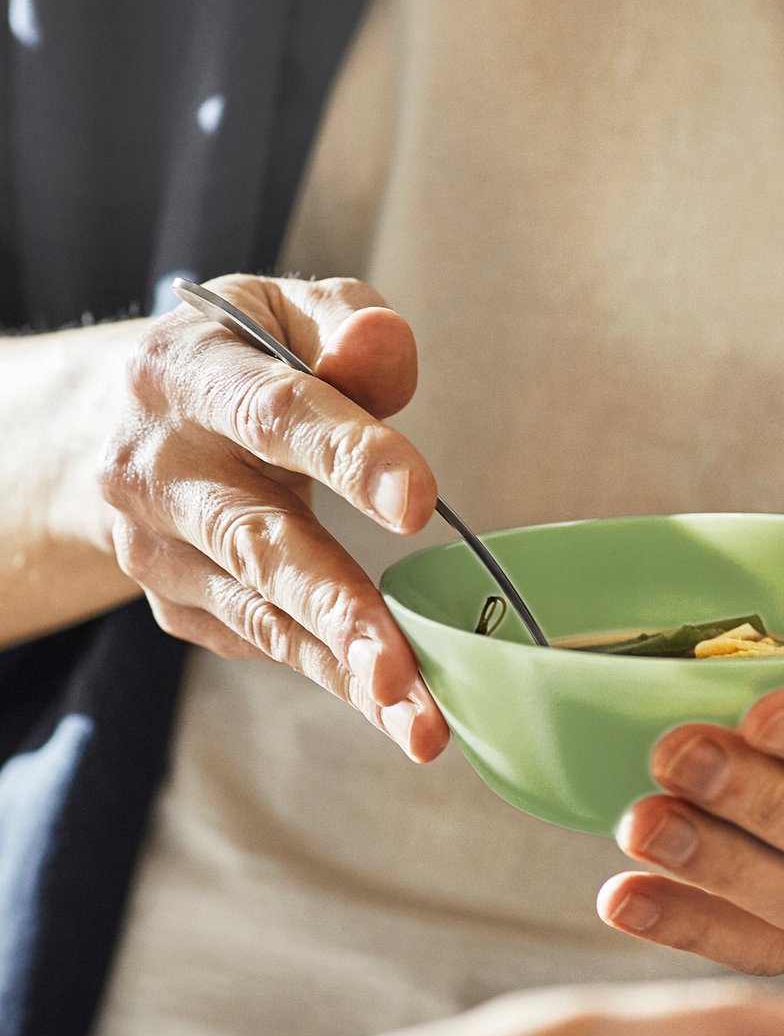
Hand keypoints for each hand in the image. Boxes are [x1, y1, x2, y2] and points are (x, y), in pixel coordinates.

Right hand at [100, 274, 449, 760]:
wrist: (113, 422)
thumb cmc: (237, 360)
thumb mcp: (282, 313)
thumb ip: (345, 326)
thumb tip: (385, 346)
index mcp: (189, 372)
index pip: (274, 413)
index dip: (348, 456)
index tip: (418, 501)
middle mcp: (159, 466)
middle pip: (257, 543)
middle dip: (337, 607)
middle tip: (402, 669)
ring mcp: (156, 544)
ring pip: (261, 613)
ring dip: (343, 670)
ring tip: (417, 723)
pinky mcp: (171, 600)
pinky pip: (259, 639)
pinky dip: (326, 671)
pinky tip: (386, 701)